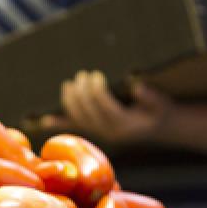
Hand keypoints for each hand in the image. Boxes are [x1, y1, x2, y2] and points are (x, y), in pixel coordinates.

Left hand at [45, 70, 171, 144]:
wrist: (158, 128)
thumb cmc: (159, 112)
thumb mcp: (161, 104)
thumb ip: (150, 98)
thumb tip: (136, 86)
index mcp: (125, 125)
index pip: (104, 107)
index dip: (96, 91)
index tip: (96, 74)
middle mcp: (110, 132)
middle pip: (88, 112)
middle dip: (82, 92)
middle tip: (82, 75)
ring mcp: (101, 133)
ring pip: (79, 118)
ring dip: (71, 100)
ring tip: (69, 84)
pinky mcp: (96, 131)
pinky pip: (75, 127)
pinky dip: (59, 123)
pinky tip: (44, 120)